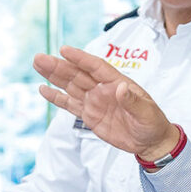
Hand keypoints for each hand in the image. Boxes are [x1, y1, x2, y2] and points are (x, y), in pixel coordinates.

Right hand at [32, 46, 179, 160]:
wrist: (150, 141)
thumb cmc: (152, 123)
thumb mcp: (146, 112)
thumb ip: (132, 101)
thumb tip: (121, 88)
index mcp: (117, 82)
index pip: (96, 67)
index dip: (80, 58)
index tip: (64, 50)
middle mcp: (103, 89)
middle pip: (77, 74)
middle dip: (59, 66)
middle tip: (39, 58)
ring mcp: (94, 101)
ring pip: (70, 86)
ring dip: (54, 76)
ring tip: (38, 64)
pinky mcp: (89, 115)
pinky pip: (70, 104)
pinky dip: (56, 97)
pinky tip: (43, 89)